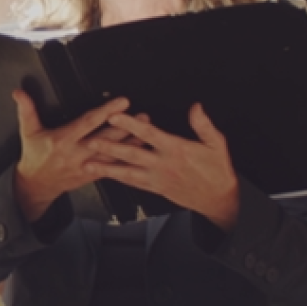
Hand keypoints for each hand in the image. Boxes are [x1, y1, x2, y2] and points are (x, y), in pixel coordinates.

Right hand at [12, 91, 131, 221]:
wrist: (37, 185)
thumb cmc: (35, 156)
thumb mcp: (28, 132)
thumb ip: (26, 110)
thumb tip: (19, 93)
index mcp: (63, 140)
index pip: (88, 123)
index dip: (105, 112)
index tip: (120, 102)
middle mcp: (77, 153)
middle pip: (106, 138)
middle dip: (125, 126)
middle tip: (141, 115)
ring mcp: (87, 166)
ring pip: (113, 153)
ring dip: (131, 141)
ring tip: (147, 130)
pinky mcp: (93, 174)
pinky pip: (113, 167)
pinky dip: (127, 158)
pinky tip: (139, 150)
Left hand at [90, 104, 239, 228]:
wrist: (218, 198)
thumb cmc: (217, 170)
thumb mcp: (216, 144)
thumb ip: (203, 124)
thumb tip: (196, 107)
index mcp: (176, 150)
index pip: (149, 135)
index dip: (131, 125)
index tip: (116, 117)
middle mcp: (163, 164)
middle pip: (132, 154)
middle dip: (111, 146)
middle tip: (92, 141)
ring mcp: (157, 178)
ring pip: (128, 172)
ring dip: (107, 167)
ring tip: (88, 163)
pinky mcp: (155, 188)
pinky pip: (133, 183)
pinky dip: (118, 178)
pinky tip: (105, 175)